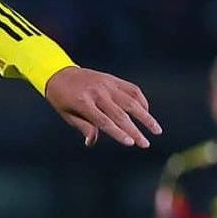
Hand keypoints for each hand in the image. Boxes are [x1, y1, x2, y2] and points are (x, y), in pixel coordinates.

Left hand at [43, 66, 160, 147]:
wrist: (60, 73)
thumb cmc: (62, 99)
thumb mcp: (67, 115)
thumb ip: (83, 126)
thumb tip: (91, 142)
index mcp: (83, 103)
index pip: (104, 122)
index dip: (118, 133)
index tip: (131, 143)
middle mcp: (98, 92)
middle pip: (120, 115)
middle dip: (135, 131)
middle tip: (146, 144)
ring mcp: (107, 84)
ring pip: (131, 102)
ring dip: (146, 116)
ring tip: (156, 130)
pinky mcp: (113, 79)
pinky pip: (132, 90)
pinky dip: (142, 101)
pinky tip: (146, 112)